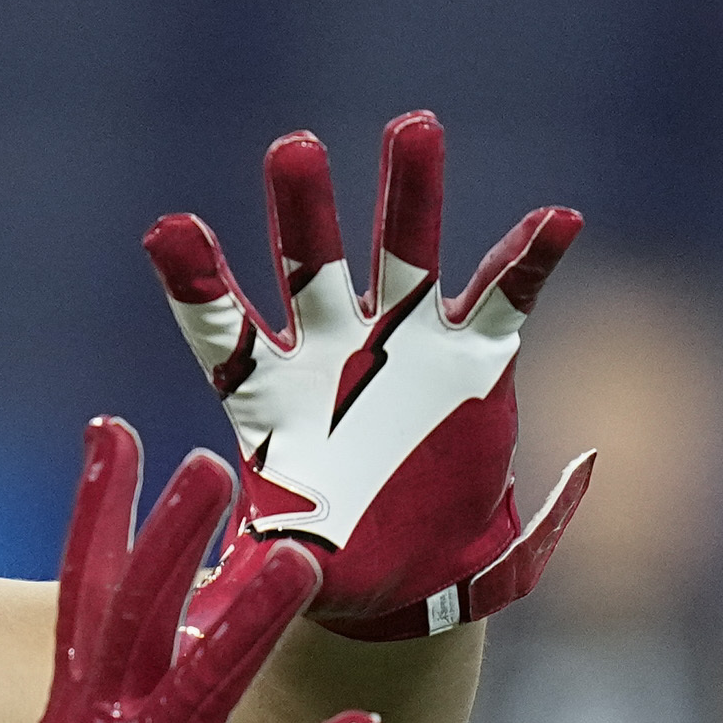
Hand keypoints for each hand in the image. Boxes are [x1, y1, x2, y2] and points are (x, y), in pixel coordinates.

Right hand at [0, 421, 381, 722]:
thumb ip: (122, 684)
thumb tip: (172, 618)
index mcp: (78, 701)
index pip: (87, 586)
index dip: (98, 506)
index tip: (110, 428)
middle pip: (139, 614)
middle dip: (171, 538)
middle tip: (207, 462)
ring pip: (202, 683)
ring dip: (252, 622)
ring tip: (305, 565)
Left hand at [144, 112, 591, 640]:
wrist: (405, 576)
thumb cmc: (330, 569)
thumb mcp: (286, 578)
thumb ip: (269, 577)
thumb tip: (258, 595)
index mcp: (267, 396)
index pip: (221, 329)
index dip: (196, 283)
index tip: (164, 228)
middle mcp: (330, 351)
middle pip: (311, 265)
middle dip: (304, 210)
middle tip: (291, 150)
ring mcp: (402, 346)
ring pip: (403, 255)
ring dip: (410, 192)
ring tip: (413, 127)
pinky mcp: (472, 359)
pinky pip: (505, 298)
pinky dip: (531, 259)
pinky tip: (558, 218)